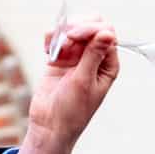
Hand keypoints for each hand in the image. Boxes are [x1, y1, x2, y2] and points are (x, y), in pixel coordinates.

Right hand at [16, 15, 120, 153]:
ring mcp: (76, 57)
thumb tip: (106, 33)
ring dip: (62, 33)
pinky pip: (57, 40)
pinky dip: (51, 39)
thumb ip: (93, 55)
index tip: (73, 36)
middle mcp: (94, 58)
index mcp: (107, 65)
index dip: (91, 29)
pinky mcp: (59, 59)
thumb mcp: (84, 82)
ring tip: (53, 48)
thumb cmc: (71, 111)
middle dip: (77, 27)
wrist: (49, 126)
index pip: (106, 34)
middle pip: (91, 26)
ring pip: (74, 30)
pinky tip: (47, 50)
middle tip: (65, 37)